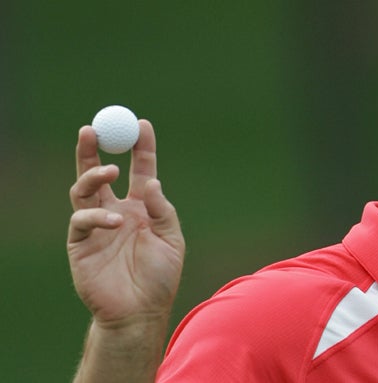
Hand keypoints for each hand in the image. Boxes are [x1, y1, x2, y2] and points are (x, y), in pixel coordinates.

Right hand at [67, 120, 184, 327]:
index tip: (142, 124)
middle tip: (95, 127)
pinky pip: (81, 219)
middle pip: (100, 172)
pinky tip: (113, 222)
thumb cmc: (160, 277)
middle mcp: (116, 210)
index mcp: (141, 207)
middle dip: (95, 148)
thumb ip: (162, 210)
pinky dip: (96, 215)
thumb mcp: (172, 239)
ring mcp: (96, 225)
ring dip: (94, 174)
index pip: (140, 169)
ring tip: (111, 170)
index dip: (140, 147)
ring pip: (83, 189)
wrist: (140, 311)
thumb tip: (151, 182)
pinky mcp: (80, 243)